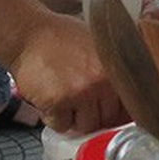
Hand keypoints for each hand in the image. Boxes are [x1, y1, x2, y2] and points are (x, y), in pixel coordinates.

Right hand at [8, 13, 125, 133]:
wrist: (29, 34)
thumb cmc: (60, 37)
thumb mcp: (98, 46)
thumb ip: (112, 69)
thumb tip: (125, 96)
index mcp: (115, 67)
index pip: (129, 104)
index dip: (119, 112)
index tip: (111, 113)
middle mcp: (101, 80)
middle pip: (107, 118)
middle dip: (94, 114)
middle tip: (79, 101)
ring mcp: (81, 92)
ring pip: (86, 125)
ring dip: (74, 118)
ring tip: (64, 96)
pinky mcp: (58, 102)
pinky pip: (61, 125)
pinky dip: (54, 118)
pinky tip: (50, 98)